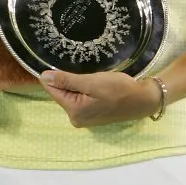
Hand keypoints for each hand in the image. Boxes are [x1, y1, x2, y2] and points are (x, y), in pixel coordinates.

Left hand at [39, 70, 162, 127]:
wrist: (142, 100)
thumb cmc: (119, 89)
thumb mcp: (91, 82)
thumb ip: (66, 80)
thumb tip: (43, 77)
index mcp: (73, 111)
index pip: (52, 90)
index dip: (54, 76)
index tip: (62, 65)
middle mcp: (75, 119)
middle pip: (61, 93)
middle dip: (68, 81)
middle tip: (84, 73)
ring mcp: (84, 119)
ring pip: (71, 95)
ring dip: (77, 85)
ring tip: (91, 78)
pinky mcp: (91, 116)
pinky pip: (80, 99)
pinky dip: (84, 90)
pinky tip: (95, 86)